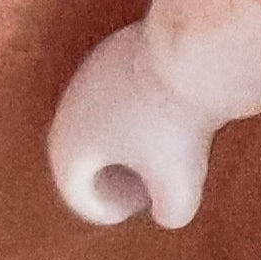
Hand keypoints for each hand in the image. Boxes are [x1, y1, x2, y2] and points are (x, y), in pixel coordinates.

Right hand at [49, 32, 223, 232]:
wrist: (193, 48)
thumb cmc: (178, 122)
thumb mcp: (181, 184)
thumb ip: (173, 211)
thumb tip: (170, 212)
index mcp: (67, 146)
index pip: (79, 192)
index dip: (110, 208)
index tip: (143, 206)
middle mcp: (69, 108)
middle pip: (83, 153)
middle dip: (112, 174)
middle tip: (148, 185)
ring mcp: (90, 72)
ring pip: (102, 117)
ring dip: (128, 137)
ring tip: (166, 148)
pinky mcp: (117, 47)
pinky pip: (122, 88)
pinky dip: (141, 105)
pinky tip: (172, 108)